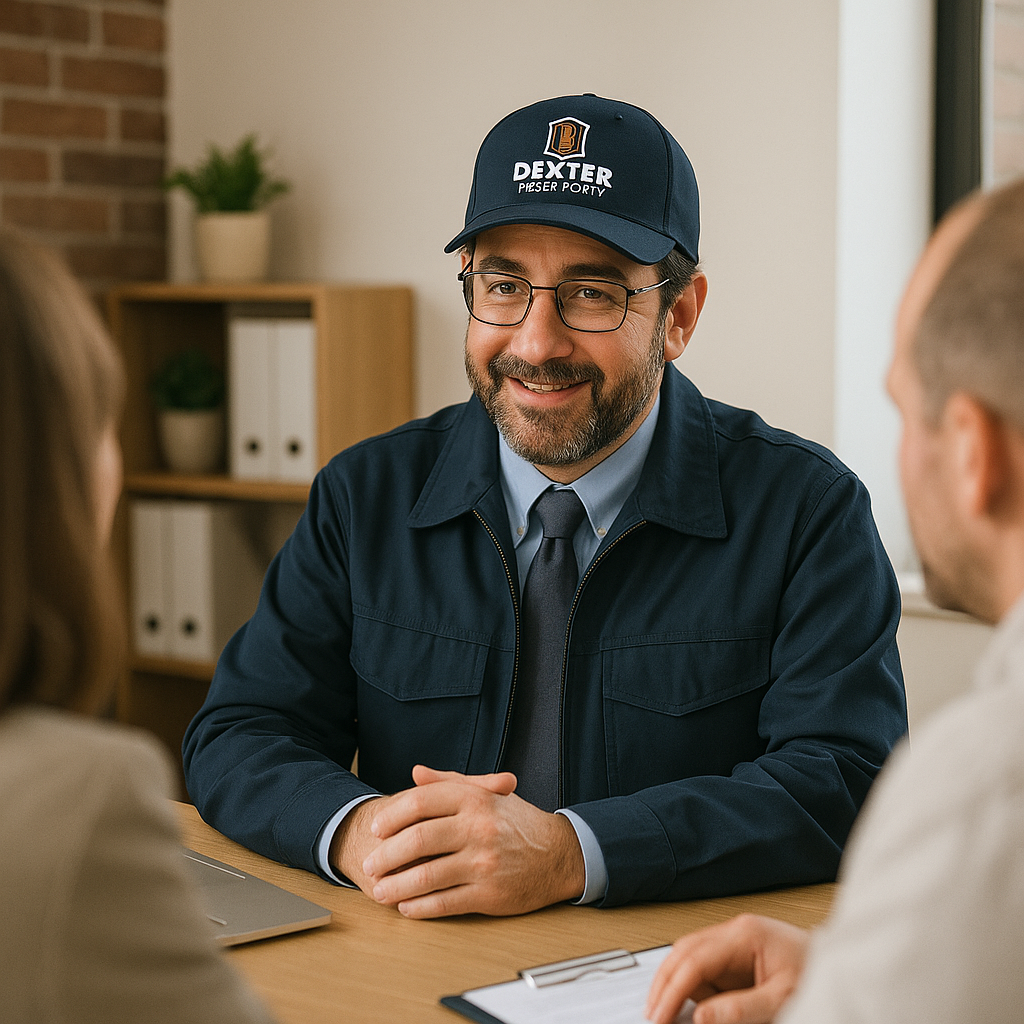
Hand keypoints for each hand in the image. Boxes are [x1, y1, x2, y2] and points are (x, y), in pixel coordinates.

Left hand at [357, 764, 585, 917]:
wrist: (559, 854)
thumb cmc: (518, 822)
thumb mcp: (488, 793)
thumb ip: (449, 783)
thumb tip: (415, 772)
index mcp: (475, 799)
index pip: (420, 802)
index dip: (391, 816)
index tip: (375, 828)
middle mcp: (478, 827)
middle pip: (417, 839)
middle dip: (386, 855)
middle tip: (370, 864)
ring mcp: (483, 862)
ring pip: (426, 876)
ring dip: (395, 886)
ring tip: (380, 890)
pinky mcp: (489, 894)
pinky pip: (444, 902)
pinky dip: (418, 908)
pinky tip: (406, 907)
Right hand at [645, 914, 809, 1023]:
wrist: (842, 967)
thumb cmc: (818, 975)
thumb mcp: (783, 1000)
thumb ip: (741, 1009)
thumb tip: (700, 1016)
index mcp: (745, 934)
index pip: (695, 959)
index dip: (671, 990)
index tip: (659, 1016)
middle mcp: (735, 932)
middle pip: (683, 951)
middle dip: (664, 983)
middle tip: (653, 1015)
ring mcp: (734, 941)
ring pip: (689, 958)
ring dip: (675, 985)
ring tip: (666, 1014)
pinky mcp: (736, 955)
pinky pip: (703, 969)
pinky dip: (692, 988)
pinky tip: (689, 1008)